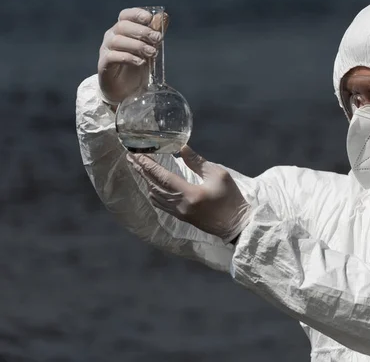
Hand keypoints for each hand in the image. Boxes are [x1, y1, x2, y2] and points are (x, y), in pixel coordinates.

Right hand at [98, 7, 167, 104]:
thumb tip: (163, 16)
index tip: (149, 18)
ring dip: (137, 45)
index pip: (125, 15)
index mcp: (122, 30)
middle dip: (142, 31)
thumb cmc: (137, 67)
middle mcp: (111, 37)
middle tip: (157, 38)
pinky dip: (128, 57)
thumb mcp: (149, 49)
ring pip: (117, 40)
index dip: (136, 14)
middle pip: (122, 26)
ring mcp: (106, 50)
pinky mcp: (104, 64)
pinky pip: (112, 56)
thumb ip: (154, 34)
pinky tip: (140, 62)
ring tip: (152, 53)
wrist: (126, 91)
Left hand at [127, 146, 251, 242]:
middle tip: (130, 157)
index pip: (162, 176)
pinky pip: (160, 204)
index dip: (148, 165)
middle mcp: (180, 205)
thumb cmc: (231, 198)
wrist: (236, 225)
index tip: (136, 154)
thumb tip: (182, 148)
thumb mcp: (218, 175)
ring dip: (145, 181)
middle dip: (141, 170)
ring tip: (138, 168)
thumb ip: (198, 162)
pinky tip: (151, 186)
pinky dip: (152, 192)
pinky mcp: (182, 217)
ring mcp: (179, 213)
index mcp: (189, 193)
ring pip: (155, 196)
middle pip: (154, 185)